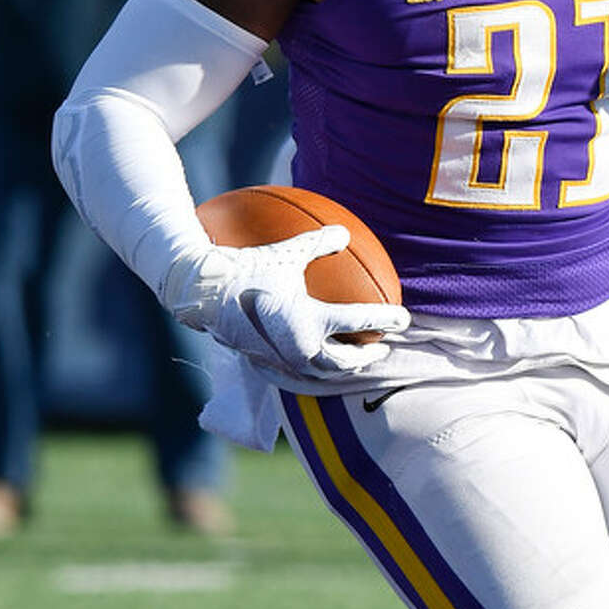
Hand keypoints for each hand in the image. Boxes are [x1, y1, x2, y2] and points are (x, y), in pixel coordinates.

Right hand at [163, 225, 409, 385]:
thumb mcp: (286, 252)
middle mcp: (299, 346)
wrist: (203, 291)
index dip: (386, 320)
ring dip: (343, 369)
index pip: (360, 322)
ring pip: (321, 374)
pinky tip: (316, 367)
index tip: (405, 319)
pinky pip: (296, 376)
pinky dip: (313, 374)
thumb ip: (317, 242)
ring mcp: (281, 359)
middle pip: (345, 361)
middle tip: (382, 348)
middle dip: (367, 356)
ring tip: (354, 361)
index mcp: (310, 319)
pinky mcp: (264, 363)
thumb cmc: (247, 267)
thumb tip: (344, 232)